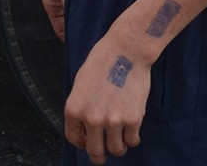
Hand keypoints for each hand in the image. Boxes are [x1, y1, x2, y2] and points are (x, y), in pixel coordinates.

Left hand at [65, 36, 149, 163]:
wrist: (126, 51)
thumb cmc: (102, 62)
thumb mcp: (81, 84)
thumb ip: (81, 106)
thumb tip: (84, 125)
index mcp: (74, 109)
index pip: (74, 139)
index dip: (82, 144)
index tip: (87, 144)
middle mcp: (91, 119)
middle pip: (95, 152)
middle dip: (99, 157)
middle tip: (103, 157)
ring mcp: (113, 121)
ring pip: (116, 150)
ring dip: (118, 148)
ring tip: (120, 142)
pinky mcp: (133, 119)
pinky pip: (132, 140)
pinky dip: (133, 139)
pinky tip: (132, 131)